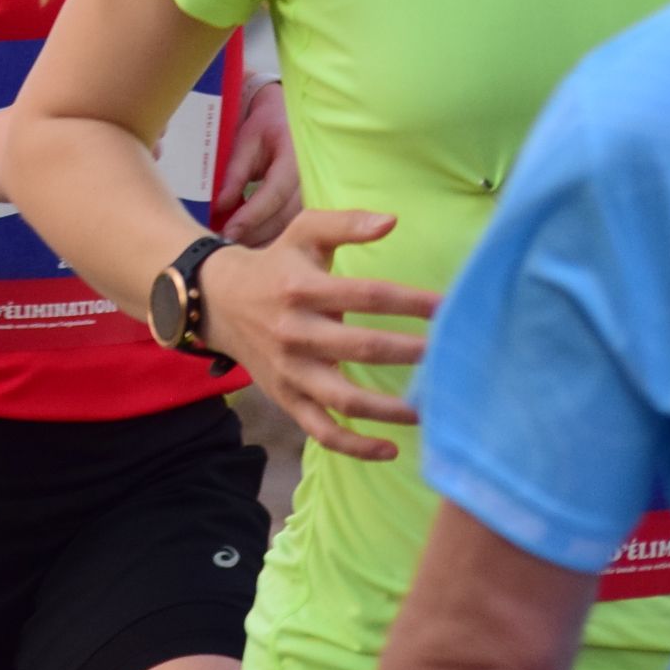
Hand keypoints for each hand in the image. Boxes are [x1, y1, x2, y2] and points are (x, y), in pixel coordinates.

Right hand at [196, 211, 440, 461]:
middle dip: (410, 352)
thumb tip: (391, 221)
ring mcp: (290, 371)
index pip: (366, 295)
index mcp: (303, 288)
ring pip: (343, 399)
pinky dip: (355, 446)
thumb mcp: (304, 231)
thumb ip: (347, 223)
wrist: (218, 301)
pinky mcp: (286, 399)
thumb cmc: (276, 263)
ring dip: (390, 409)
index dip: (410, 302)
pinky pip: (321, 431)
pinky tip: (391, 448)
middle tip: (451, 356)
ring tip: (430, 407)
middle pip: (361, 347)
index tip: (448, 308)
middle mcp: (295, 332)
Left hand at [215, 81, 301, 245]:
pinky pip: (289, 228)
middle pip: (283, 217)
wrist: (287, 119)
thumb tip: (219, 207)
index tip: (228, 232)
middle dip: (252, 234)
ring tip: (232, 248)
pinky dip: (268, 238)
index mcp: (294, 159)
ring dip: (260, 241)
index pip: (274, 193)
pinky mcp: (307, 205)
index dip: (251, 216)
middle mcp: (309, 180)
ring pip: (288, 228)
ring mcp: (311, 194)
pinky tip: (248, 244)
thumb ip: (234, 175)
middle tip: (222, 246)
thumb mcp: (246, 142)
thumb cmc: (265, 127)